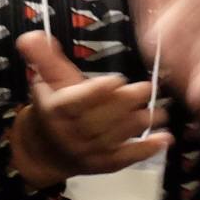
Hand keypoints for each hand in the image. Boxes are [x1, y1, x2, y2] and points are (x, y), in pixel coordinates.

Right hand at [12, 30, 166, 185]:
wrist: (43, 150)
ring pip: (114, 138)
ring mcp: (86, 152)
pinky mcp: (102, 165)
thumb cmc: (53, 108)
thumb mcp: (47, 81)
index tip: (116, 79)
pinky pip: (125, 159)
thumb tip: (34, 35)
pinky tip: (165, 139)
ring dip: (140, 123)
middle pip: (97, 120)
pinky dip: (146, 150)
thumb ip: (45, 58)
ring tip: (160, 111)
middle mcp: (69, 134)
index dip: (95, 92)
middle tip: (147, 88)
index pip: (73, 103)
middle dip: (124, 103)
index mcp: (55, 110)